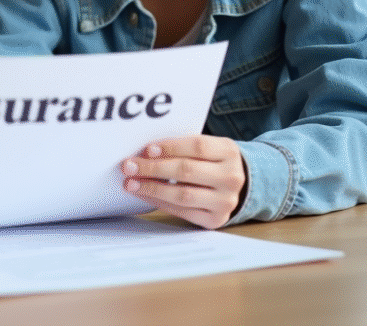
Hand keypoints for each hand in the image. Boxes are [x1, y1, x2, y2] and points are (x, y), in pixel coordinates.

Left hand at [121, 135, 247, 228]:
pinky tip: (145, 195)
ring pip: (183, 194)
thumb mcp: (207, 148)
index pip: (197, 147)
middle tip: (129, 166)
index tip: (147, 149)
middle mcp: (231, 177)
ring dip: (152, 188)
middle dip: (153, 168)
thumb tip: (146, 152)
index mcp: (229, 152)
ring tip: (131, 183)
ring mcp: (225, 201)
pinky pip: (182, 211)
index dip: (170, 147)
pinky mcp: (215, 219)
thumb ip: (183, 147)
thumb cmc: (212, 161)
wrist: (236, 185)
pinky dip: (160, 202)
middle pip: (187, 171)